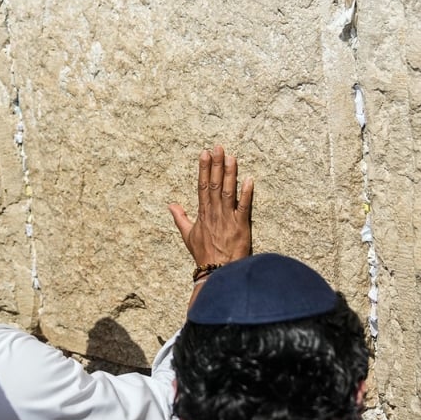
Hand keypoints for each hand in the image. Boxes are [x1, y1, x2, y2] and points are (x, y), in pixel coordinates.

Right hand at [168, 145, 253, 266]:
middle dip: (216, 165)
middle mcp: (214, 212)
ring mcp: (228, 218)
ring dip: (230, 173)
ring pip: (228, 191)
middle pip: (215, 184)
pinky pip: (244, 206)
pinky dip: (246, 193)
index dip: (204, 169)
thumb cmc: (204, 254)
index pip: (203, 186)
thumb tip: (171, 205)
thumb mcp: (188, 235)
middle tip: (218, 147)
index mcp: (203, 213)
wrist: (217, 271)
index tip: (205, 154)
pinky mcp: (241, 225)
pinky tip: (249, 179)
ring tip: (231, 157)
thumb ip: (180, 218)